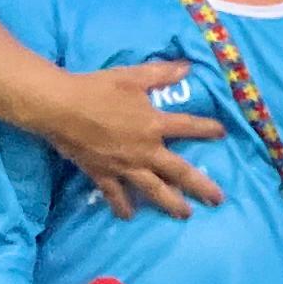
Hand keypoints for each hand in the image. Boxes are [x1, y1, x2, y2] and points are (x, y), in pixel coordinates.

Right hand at [41, 61, 225, 218]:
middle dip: (201, 186)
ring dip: (170, 203)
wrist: (60, 107)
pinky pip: (114, 193)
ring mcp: (124, 165)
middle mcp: (145, 150)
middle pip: (179, 171)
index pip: (189, 127)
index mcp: (154, 124)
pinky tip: (128, 217)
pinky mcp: (102, 173)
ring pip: (153, 189)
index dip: (207, 129)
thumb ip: (162, 73)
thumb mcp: (133, 76)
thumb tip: (188, 67)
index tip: (222, 134)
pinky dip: (121, 205)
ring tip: (185, 215)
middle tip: (218, 199)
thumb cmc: (97, 89)